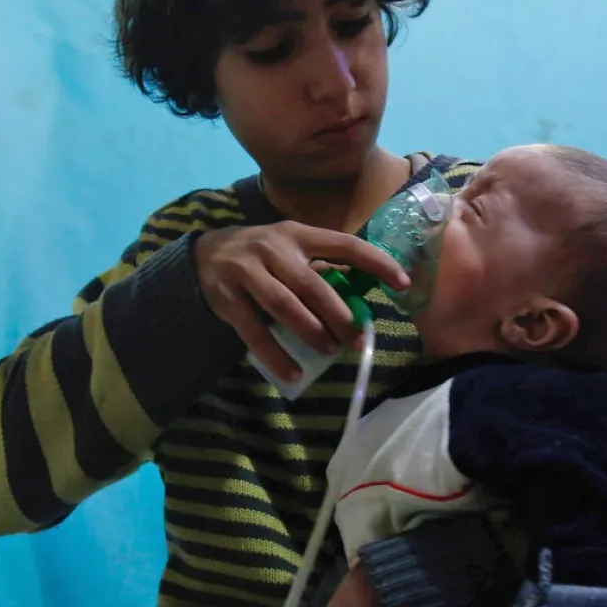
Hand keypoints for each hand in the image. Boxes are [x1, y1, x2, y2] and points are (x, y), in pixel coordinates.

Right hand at [195, 222, 408, 382]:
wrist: (203, 254)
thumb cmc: (261, 255)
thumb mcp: (290, 248)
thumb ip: (320, 265)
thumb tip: (365, 291)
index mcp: (298, 235)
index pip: (344, 244)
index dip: (376, 262)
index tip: (402, 282)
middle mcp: (273, 249)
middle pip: (312, 284)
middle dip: (339, 314)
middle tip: (356, 338)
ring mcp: (247, 272)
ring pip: (285, 306)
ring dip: (311, 332)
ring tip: (330, 350)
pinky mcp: (227, 298)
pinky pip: (255, 332)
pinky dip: (276, 354)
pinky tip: (294, 371)